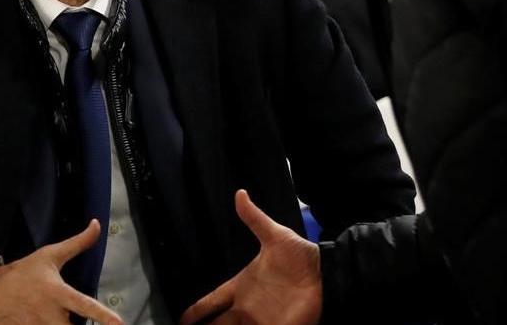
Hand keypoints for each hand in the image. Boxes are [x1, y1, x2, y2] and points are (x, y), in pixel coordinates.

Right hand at [0, 220, 122, 324]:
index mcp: (57, 293)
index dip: (103, 316)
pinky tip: (44, 320)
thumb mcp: (50, 254)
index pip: (84, 306)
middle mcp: (49, 314)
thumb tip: (97, 224)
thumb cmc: (24, 273)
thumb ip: (78, 243)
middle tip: (86, 321)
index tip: (119, 324)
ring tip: (61, 318)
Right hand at [180, 190, 320, 324]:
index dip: (195, 312)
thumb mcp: (275, 235)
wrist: (325, 274)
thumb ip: (255, 218)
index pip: (210, 302)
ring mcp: (260, 321)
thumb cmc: (299, 256)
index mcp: (241, 287)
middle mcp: (246, 308)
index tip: (180, 320)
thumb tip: (240, 193)